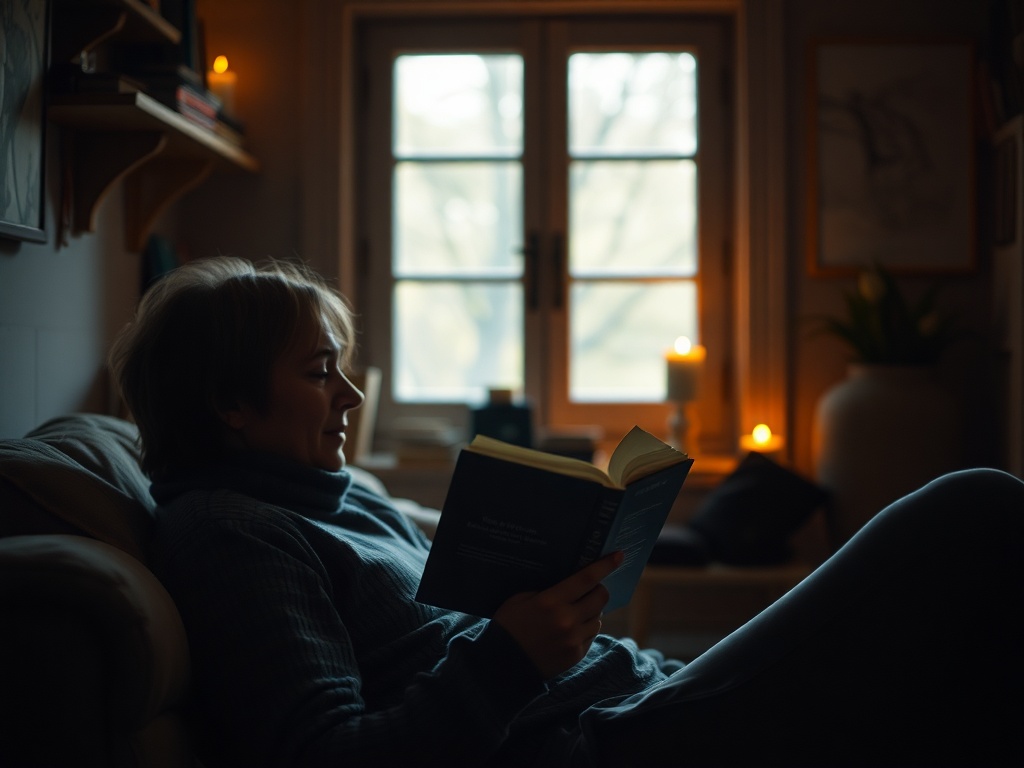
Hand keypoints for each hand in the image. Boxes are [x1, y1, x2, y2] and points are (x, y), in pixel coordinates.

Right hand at [493, 551, 623, 678]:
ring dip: (591, 610)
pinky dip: (585, 628)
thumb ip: (546, 589)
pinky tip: (570, 628)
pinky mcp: (576, 655)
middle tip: (590, 588)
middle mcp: (567, 620)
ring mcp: (573, 639)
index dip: (604, 565)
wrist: (503, 665)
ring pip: (598, 617)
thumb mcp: (520, 598)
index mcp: (551, 602)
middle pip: (600, 597)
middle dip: (599, 588)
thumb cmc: (509, 626)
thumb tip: (570, 580)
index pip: (586, 579)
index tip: (618, 555)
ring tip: (575, 611)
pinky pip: (591, 635)